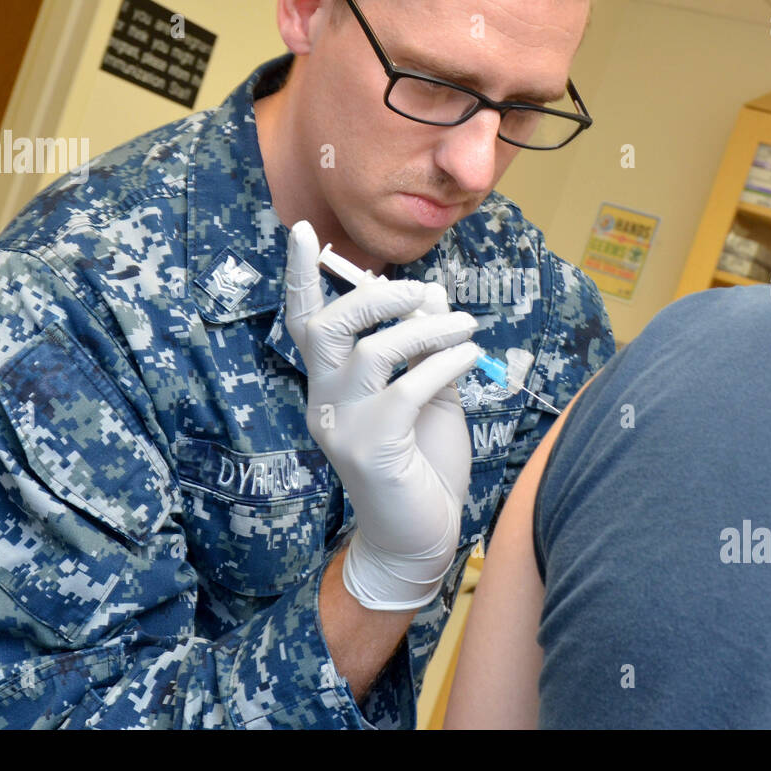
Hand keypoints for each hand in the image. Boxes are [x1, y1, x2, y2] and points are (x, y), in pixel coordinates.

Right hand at [284, 221, 481, 610]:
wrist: (420, 539)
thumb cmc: (422, 465)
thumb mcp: (428, 394)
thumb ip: (425, 348)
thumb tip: (432, 292)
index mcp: (332, 387)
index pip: (305, 324)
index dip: (302, 278)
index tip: (304, 231)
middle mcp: (327, 403)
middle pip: (327, 328)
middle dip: (375, 297)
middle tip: (419, 292)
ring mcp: (344, 428)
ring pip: (372, 352)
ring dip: (425, 329)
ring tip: (465, 326)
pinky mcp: (371, 451)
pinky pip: (407, 389)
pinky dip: (443, 364)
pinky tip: (468, 359)